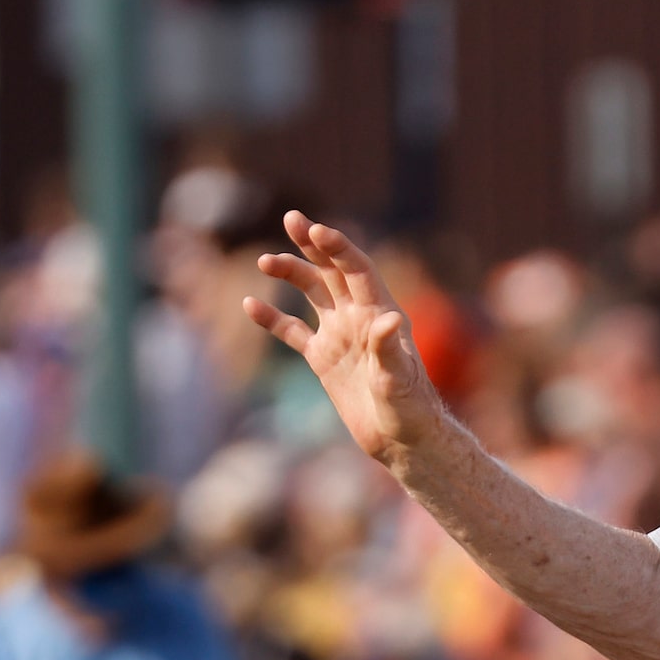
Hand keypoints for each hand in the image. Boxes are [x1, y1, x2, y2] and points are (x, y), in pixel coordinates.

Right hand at [244, 212, 442, 469]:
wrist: (401, 441)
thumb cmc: (409, 411)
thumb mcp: (400, 381)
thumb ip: (390, 351)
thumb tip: (388, 320)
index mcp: (380, 314)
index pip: (357, 270)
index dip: (337, 248)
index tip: (315, 231)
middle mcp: (359, 318)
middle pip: (333, 270)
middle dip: (313, 244)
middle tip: (291, 218)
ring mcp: (340, 335)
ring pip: (311, 292)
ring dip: (290, 272)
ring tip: (264, 261)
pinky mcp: (324, 358)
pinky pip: (293, 331)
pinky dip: (272, 318)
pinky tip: (250, 305)